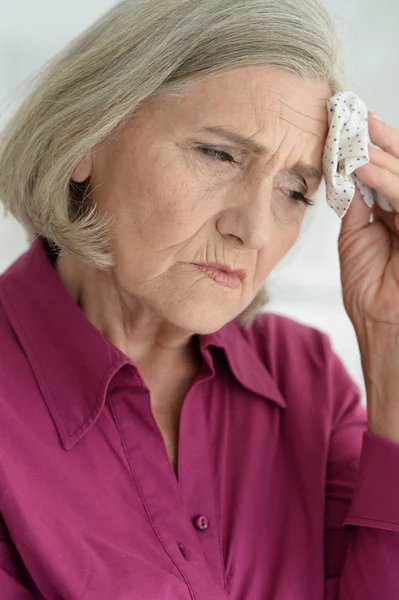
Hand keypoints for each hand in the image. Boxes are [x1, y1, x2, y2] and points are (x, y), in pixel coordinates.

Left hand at [338, 111, 398, 331]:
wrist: (383, 323)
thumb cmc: (370, 288)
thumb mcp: (356, 237)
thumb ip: (357, 204)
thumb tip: (346, 172)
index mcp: (398, 211)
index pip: (389, 171)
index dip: (372, 147)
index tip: (350, 125)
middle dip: (378, 139)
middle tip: (354, 116)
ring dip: (378, 152)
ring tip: (354, 134)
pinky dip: (385, 179)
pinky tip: (362, 166)